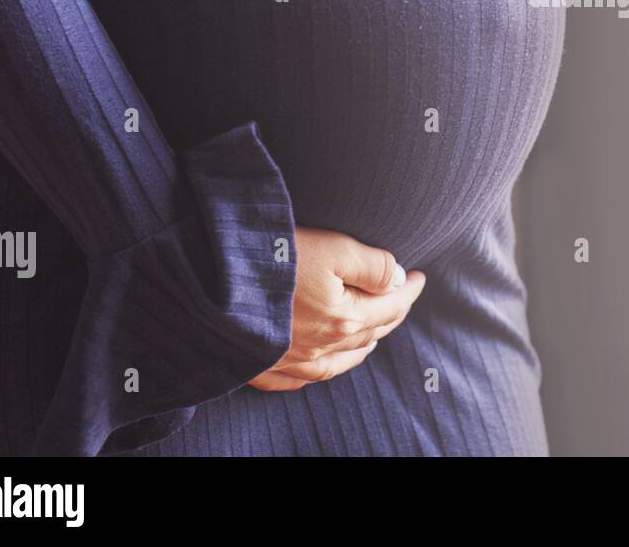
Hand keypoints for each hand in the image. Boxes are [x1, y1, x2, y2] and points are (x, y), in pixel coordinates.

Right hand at [248, 225, 425, 391]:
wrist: (206, 286)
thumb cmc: (272, 260)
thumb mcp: (332, 247)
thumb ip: (372, 265)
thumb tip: (398, 280)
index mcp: (343, 318)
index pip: (390, 305)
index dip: (409, 290)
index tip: (421, 276)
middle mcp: (321, 346)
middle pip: (369, 334)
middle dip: (392, 314)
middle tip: (404, 296)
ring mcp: (290, 360)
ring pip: (339, 361)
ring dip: (362, 346)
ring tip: (374, 333)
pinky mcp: (261, 364)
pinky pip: (298, 379)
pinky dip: (318, 373)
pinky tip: (321, 366)